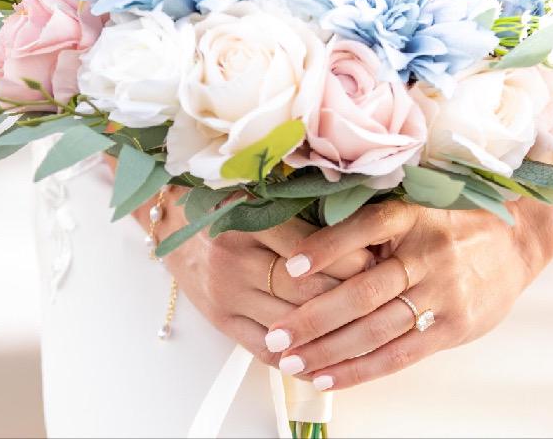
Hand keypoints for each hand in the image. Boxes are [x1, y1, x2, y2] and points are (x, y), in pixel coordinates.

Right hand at [133, 186, 372, 365]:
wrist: (170, 220)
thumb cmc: (222, 201)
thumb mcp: (257, 194)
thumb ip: (301, 211)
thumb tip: (361, 233)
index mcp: (247, 222)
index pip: (313, 253)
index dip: (353, 261)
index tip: (380, 260)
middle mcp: (234, 261)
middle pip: (307, 293)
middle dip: (350, 298)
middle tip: (382, 296)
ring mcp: (226, 295)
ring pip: (291, 325)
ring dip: (331, 332)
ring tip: (365, 325)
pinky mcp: (221, 320)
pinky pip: (265, 350)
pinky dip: (299, 358)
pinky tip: (326, 357)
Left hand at [265, 195, 552, 388]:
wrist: (516, 243)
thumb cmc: (453, 226)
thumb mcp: (415, 210)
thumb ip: (373, 230)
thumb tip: (308, 245)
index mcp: (410, 218)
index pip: (363, 229)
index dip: (324, 249)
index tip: (289, 268)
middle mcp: (425, 254)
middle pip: (362, 291)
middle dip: (314, 318)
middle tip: (277, 337)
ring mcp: (441, 293)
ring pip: (376, 329)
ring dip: (330, 350)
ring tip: (292, 363)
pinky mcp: (453, 326)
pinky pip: (399, 354)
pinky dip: (361, 369)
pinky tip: (330, 377)